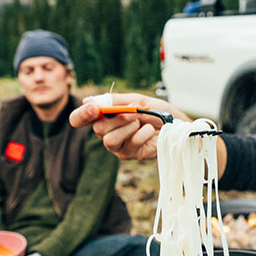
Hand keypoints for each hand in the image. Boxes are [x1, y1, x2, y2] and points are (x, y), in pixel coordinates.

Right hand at [68, 92, 188, 160]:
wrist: (175, 124)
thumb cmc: (156, 111)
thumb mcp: (135, 100)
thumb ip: (113, 101)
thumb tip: (88, 101)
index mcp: (104, 116)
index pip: (80, 118)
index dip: (81, 115)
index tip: (93, 108)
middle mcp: (106, 131)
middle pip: (97, 128)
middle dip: (116, 118)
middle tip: (133, 113)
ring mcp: (116, 145)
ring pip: (109, 140)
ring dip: (127, 128)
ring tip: (140, 123)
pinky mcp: (128, 155)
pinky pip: (128, 145)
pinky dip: (141, 134)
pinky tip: (149, 131)